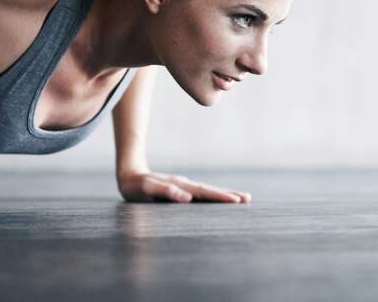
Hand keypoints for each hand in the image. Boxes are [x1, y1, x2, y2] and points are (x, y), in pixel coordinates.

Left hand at [117, 171, 250, 203]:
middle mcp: (185, 185)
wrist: (129, 176)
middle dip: (229, 195)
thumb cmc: (136, 186)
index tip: (236, 201)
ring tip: (241, 198)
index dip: (220, 197)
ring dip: (224, 194)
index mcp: (180, 186)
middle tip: (248, 199)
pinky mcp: (182, 189)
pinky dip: (214, 196)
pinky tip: (220, 200)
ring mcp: (185, 186)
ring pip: (208, 191)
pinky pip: (202, 194)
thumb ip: (166, 191)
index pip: (204, 193)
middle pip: (211, 190)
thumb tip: (187, 197)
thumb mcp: (147, 188)